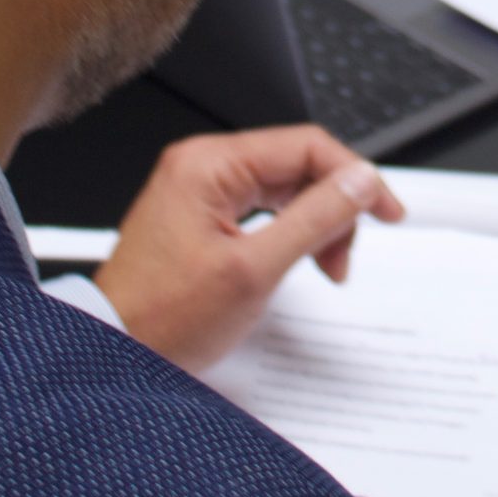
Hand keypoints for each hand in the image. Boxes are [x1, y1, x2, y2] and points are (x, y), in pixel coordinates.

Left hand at [95, 126, 404, 372]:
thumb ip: (314, 220)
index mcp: (208, 164)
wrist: (113, 350)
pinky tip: (298, 257)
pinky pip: (261, 207)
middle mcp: (200, 167)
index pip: (306, 146)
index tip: (384, 208)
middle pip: (297, 165)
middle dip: (333, 208)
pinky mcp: (199, 215)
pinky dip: (289, 232)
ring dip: (314, 223)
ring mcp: (198, 190)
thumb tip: (358, 182)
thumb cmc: (162, 318)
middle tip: (345, 253)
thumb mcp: (254, 270)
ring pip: (283, 188)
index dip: (355, 177)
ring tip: (325, 265)